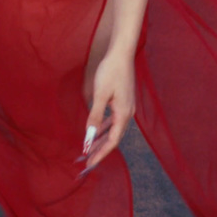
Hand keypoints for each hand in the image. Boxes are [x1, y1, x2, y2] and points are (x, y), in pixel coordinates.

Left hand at [80, 48, 134, 174]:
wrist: (121, 53)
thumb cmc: (110, 71)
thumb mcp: (100, 94)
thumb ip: (95, 116)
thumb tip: (89, 135)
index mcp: (123, 114)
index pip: (112, 141)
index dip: (100, 153)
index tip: (89, 163)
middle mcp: (128, 114)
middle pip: (114, 138)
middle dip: (101, 150)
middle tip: (87, 161)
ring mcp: (127, 107)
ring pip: (114, 130)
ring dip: (103, 140)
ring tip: (91, 149)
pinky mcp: (124, 101)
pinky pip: (114, 120)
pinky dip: (106, 128)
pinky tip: (98, 130)